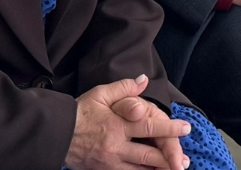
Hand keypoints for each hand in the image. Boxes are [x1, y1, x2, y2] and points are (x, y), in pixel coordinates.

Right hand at [67, 76, 190, 169]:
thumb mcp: (100, 94)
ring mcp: (110, 162)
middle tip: (185, 160)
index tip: (186, 127)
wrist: (54, 133)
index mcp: (117, 125)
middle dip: (169, 157)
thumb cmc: (79, 112)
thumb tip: (144, 80)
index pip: (149, 127)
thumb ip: (124, 88)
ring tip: (173, 169)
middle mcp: (116, 146)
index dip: (170, 128)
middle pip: (148, 155)